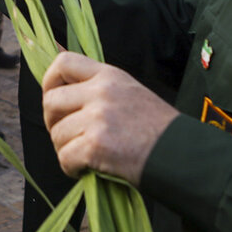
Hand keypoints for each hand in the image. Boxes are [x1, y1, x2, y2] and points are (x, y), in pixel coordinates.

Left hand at [42, 52, 178, 184]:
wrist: (182, 155)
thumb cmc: (157, 129)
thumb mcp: (129, 92)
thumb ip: (98, 87)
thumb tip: (59, 81)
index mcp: (109, 75)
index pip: (63, 62)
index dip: (50, 81)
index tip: (54, 98)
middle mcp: (102, 91)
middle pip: (51, 101)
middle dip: (53, 122)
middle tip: (68, 135)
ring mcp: (98, 117)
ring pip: (57, 133)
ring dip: (65, 149)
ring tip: (85, 155)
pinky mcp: (97, 145)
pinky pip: (65, 157)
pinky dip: (71, 168)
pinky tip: (87, 169)